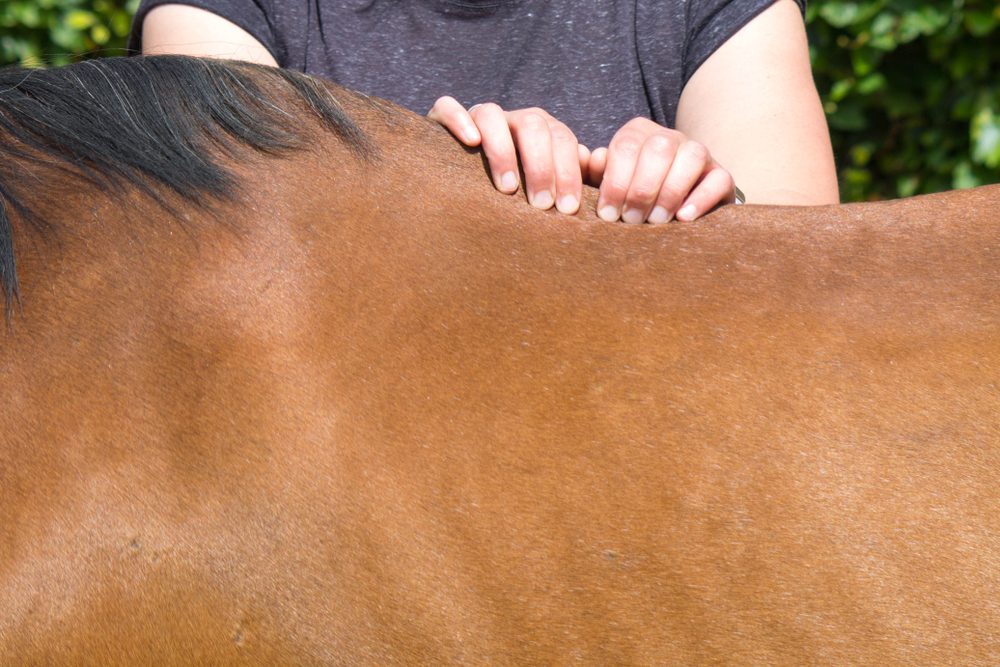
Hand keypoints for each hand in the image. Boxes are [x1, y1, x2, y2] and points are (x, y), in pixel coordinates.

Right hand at [428, 96, 589, 214]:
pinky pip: (448, 107)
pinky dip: (460, 119)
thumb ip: (572, 176)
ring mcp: (478, 117)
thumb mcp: (544, 188)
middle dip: (541, 167)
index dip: (568, 172)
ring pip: (493, 115)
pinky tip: (471, 142)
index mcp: (542, 132)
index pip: (562, 140)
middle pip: (533, 125)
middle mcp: (513, 120)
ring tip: (508, 188)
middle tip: (542, 205)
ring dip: (503, 151)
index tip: (567, 208)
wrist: (458, 186)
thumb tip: (595, 165)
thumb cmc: (515, 195)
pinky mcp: (442, 119)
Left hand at [586, 118, 736, 223]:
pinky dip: (701, 198)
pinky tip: (683, 217)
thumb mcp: (610, 185)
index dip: (615, 182)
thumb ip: (597, 174)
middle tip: (632, 221)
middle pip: (659, 149)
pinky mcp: (721, 175)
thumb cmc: (631, 197)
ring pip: (692, 157)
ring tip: (656, 221)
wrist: (673, 207)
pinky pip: (718, 179)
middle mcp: (670, 137)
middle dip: (642, 189)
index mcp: (638, 133)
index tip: (608, 215)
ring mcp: (699, 153)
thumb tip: (593, 159)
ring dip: (671, 191)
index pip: (626, 147)